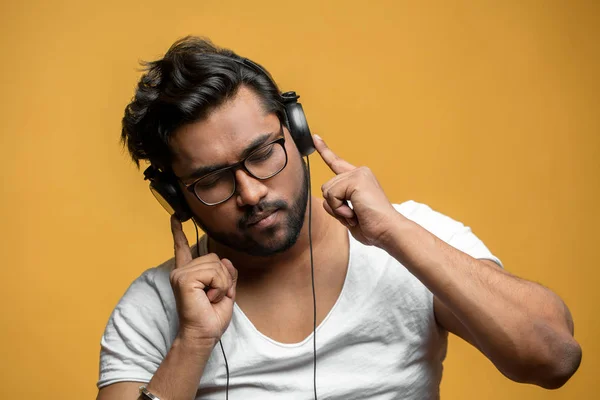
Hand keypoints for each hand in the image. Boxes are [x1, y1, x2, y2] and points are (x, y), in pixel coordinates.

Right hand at [169, 216, 237, 343]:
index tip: (176, 218)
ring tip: (210, 299)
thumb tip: (226, 260)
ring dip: (221, 284)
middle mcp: (182, 271)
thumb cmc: (211, 318)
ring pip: (217, 265)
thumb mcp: (226, 292)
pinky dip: (218, 287)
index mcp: (189, 274)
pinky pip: (214, 273)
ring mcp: (181, 274)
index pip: (184, 248)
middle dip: (223, 278)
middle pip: (215, 258)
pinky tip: (208, 298)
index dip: (179, 233)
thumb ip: (227, 274)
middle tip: (213, 297)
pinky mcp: (184, 279)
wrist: (204, 335)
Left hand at [313, 134, 402, 246]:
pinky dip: (339, 209)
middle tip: (353, 215)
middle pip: (326, 187)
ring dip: (337, 208)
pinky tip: (354, 213)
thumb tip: (326, 197)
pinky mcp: (356, 180)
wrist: (387, 231)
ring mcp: (358, 174)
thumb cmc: (372, 226)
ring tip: (355, 214)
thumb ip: (336, 203)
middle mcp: (359, 172)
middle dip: (334, 206)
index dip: (325, 150)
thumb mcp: (348, 213)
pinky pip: (332, 195)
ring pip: (327, 191)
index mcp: (358, 179)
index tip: (316, 138)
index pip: (337, 163)